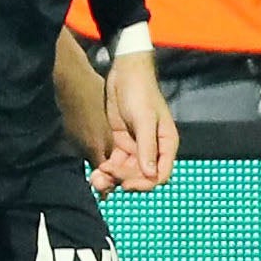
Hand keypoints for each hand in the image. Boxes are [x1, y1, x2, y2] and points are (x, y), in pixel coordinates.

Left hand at [104, 53, 178, 189]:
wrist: (125, 74)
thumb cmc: (140, 94)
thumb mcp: (145, 119)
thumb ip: (147, 146)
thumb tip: (150, 175)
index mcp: (166, 145)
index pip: (160, 174)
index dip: (144, 184)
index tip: (126, 186)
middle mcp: (152, 149)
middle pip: (140, 175)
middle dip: (123, 180)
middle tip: (102, 179)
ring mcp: (135, 146)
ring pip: (126, 170)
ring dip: (112, 178)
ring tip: (96, 180)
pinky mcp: (120, 141)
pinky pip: (115, 161)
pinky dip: (107, 168)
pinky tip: (95, 172)